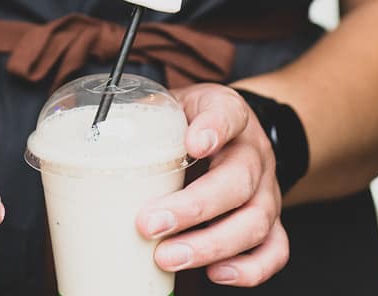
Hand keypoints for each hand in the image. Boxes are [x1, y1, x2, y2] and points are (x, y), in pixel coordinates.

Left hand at [136, 84, 288, 287]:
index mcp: (230, 113)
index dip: (214, 129)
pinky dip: (248, 269)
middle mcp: (254, 152)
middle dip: (193, 208)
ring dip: (210, 245)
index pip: (228, 114)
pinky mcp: (272, 222)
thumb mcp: (175, 103)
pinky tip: (213, 274)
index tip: (193, 144)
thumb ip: (149, 114)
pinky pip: (274, 250)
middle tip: (148, 224)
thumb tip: (103, 132)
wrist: (234, 131)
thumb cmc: (194, 120)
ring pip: (255, 222)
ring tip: (166, 258)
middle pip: (238, 181)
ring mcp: (267, 190)